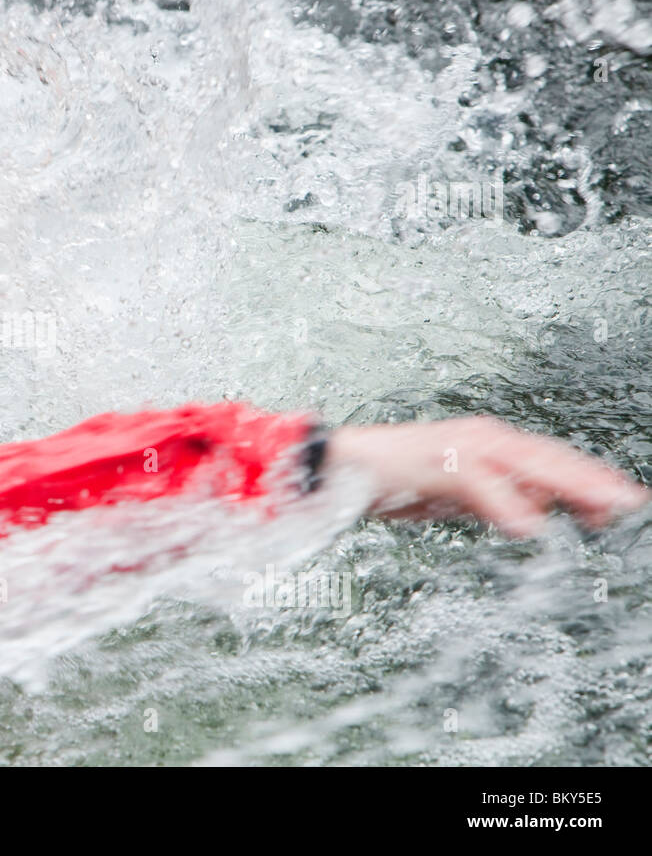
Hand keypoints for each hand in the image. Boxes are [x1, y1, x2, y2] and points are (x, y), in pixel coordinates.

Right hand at [322, 416, 649, 538]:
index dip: (588, 478)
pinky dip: (507, 505)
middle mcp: (482, 437)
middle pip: (550, 459)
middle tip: (630, 502)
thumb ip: (495, 499)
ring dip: (567, 487)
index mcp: (488, 442)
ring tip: (601, 508)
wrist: (340, 464)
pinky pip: (482, 486)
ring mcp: (462, 447)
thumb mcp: (455, 494)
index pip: (551, 460)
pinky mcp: (439, 462)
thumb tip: (535, 513)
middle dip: (592, 481)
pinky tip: (528, 526)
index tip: (622, 500)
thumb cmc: (393, 478)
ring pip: (527, 465)